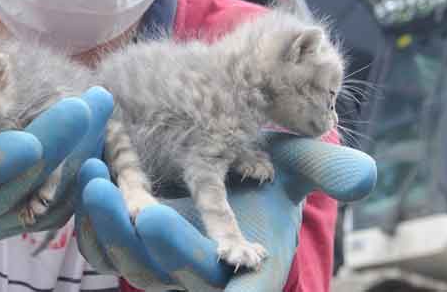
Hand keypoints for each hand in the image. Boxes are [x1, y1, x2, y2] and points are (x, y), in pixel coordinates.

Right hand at [0, 21, 113, 253]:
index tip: (34, 137)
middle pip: (7, 190)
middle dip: (49, 148)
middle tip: (82, 108)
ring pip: (34, 203)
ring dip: (70, 159)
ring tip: (96, 112)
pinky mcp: (9, 227)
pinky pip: (46, 219)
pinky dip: (72, 189)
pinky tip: (98, 151)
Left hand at [75, 132, 376, 290]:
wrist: (219, 171)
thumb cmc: (264, 173)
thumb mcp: (295, 167)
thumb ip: (324, 170)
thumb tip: (363, 177)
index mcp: (247, 269)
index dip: (238, 282)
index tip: (234, 259)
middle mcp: (198, 276)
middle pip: (172, 272)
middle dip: (156, 243)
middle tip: (140, 209)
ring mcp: (154, 265)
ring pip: (124, 261)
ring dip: (107, 226)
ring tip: (97, 180)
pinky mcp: (121, 246)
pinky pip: (98, 244)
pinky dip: (87, 218)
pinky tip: (83, 175)